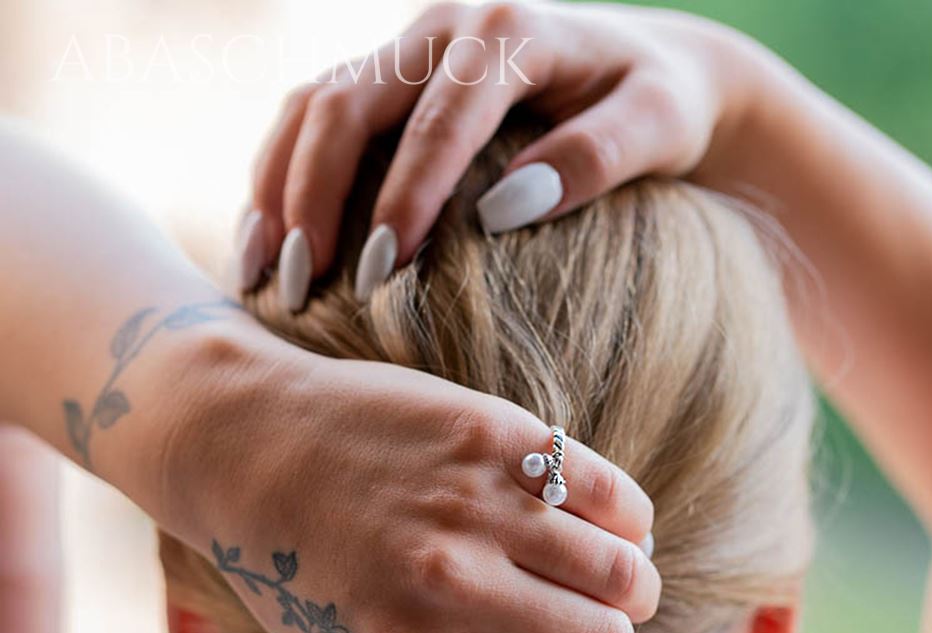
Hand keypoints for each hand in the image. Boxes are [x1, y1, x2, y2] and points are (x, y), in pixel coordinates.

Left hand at [162, 327, 658, 632]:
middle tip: (596, 632)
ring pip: (621, 572)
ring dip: (632, 588)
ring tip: (616, 579)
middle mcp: (451, 585)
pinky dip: (629, 522)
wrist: (247, 442)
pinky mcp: (496, 436)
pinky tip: (607, 526)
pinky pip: (611, 495)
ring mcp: (478, 505)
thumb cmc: (290, 563)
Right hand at [239, 0, 755, 291]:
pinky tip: (269, 241)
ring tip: (259, 277)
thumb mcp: (656, 124)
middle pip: (346, 103)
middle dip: (313, 198)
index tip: (377, 276)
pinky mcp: (391, 77)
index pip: (439, 122)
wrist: (642, 66)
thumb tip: (501, 212)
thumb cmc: (660, 104)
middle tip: (298, 290)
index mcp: (510, 34)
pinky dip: (282, 178)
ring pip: (312, 105)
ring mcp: (410, 48)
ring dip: (277, 190)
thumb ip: (595, 156)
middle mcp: (446, 30)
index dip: (402, 198)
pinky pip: (313, 116)